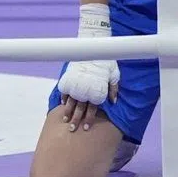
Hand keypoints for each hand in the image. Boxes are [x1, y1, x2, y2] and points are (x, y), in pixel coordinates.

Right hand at [56, 4, 119, 130]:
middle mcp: (85, 90)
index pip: (92, 109)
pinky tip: (62, 105)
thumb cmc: (106, 61)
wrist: (93, 47)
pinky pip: (65, 91)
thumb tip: (114, 101)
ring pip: (71, 102)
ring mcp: (76, 85)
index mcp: (96, 91)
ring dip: (67, 112)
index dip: (89, 119)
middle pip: (79, 109)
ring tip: (65, 121)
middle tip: (72, 129)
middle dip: (76, 120)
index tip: (86, 127)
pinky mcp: (69, 79)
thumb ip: (113, 89)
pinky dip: (64, 99)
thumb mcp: (114, 74)